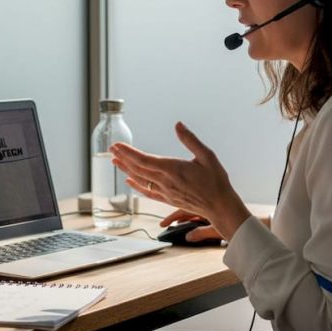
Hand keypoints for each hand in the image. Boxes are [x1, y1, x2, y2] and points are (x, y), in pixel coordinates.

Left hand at [109, 122, 251, 240]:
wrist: (219, 205)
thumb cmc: (216, 180)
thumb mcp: (207, 156)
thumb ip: (190, 140)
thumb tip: (178, 125)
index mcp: (173, 168)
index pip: (144, 159)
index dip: (128, 152)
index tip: (117, 145)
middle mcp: (165, 181)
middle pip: (138, 169)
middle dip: (123, 158)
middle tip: (111, 149)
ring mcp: (165, 192)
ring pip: (140, 180)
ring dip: (126, 170)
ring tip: (115, 161)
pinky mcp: (168, 200)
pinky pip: (147, 192)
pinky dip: (136, 186)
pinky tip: (129, 182)